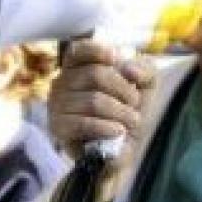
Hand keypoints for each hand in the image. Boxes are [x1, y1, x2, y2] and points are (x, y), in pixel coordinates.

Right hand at [48, 40, 153, 165]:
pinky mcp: (58, 128)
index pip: (78, 51)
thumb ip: (145, 70)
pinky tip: (117, 131)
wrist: (121, 150)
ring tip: (129, 122)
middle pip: (95, 75)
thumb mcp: (145, 87)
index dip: (96, 50)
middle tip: (133, 104)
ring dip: (121, 113)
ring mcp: (56, 106)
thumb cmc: (127, 114)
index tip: (115, 59)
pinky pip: (84, 123)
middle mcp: (62, 84)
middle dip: (124, 90)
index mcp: (78, 69)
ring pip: (93, 101)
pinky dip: (108, 127)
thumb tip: (128, 69)